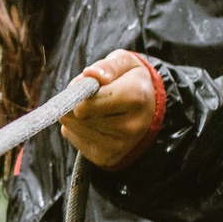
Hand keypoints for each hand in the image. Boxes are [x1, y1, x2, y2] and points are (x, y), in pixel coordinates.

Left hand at [60, 49, 158, 168]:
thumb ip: (108, 66)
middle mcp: (129, 127)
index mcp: (136, 98)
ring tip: (95, 108)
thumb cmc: (132, 81)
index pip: (88, 102)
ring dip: (75, 114)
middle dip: (77, 100)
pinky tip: (94, 122)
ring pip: (71, 125)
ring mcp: (118, 146)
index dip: (80, 90)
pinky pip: (72, 136)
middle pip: (77, 113)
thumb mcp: (125, 63)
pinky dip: (76, 127)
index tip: (88, 84)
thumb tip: (90, 75)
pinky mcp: (105, 158)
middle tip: (92, 95)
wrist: (150, 110)